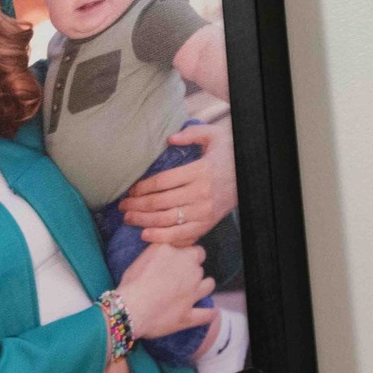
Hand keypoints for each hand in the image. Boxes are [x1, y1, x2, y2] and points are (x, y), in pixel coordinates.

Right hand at [117, 242, 214, 339]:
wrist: (131, 308)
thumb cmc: (132, 282)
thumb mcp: (144, 256)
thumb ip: (160, 248)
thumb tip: (168, 245)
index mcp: (180, 254)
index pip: (195, 249)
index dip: (187, 254)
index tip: (178, 259)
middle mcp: (190, 271)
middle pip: (200, 266)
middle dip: (192, 270)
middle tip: (178, 275)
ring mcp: (193, 293)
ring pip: (209, 285)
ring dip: (203, 286)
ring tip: (193, 290)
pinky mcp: (190, 314)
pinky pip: (207, 314)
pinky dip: (210, 314)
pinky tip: (212, 313)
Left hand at [119, 122, 237, 244]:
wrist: (250, 176)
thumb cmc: (228, 155)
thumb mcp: (215, 136)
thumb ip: (192, 134)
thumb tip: (170, 138)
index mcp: (199, 171)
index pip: (162, 182)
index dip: (142, 188)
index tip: (130, 190)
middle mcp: (201, 193)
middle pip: (160, 203)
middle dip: (137, 206)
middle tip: (122, 206)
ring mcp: (204, 211)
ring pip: (168, 220)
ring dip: (144, 222)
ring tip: (128, 219)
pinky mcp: (208, 224)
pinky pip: (183, 235)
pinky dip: (163, 238)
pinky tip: (147, 236)